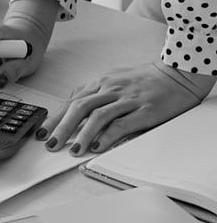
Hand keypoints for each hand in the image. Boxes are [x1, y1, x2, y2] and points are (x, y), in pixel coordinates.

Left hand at [37, 60, 215, 155]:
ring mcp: (128, 100)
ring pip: (98, 116)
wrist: (178, 73)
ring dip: (83, 134)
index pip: (72, 101)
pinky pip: (123, 124)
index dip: (55, 118)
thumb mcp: (114, 80)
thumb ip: (93, 94)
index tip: (43, 132)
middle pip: (80, 108)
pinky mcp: (145, 110)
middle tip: (51, 144)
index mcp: (101, 83)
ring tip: (73, 150)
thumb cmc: (144, 80)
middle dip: (62, 128)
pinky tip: (99, 146)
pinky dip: (108, 136)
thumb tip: (71, 109)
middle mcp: (111, 90)